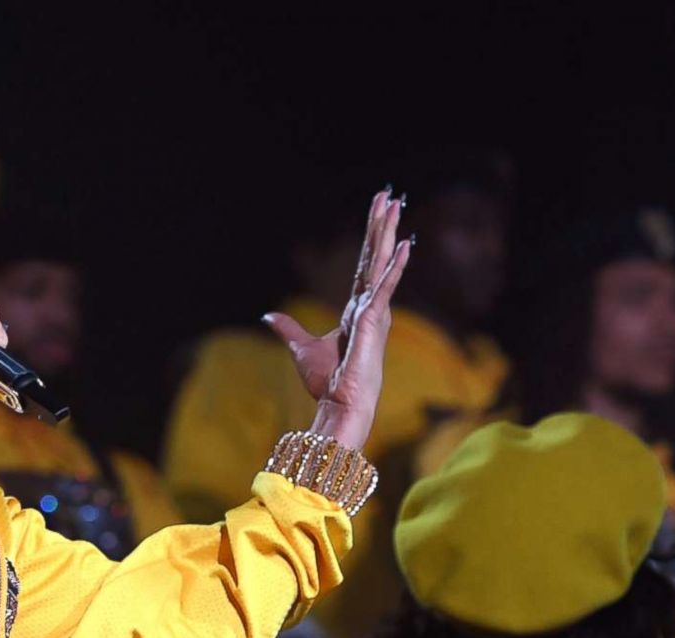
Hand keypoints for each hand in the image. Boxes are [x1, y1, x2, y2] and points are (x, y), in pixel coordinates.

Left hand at [264, 190, 410, 449]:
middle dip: (380, 226)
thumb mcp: (302, 348)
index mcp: (357, 309)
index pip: (364, 266)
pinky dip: (394, 266)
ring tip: (395, 205)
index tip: (377, 212)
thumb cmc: (328, 382)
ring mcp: (375, 312)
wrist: (339, 404)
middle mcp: (370, 306)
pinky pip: (384, 288)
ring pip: (380, 264)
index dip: (369, 239)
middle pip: (374, 258)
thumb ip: (288, 328)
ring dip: (386, 234)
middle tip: (388, 195)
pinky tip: (405, 244)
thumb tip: (269, 315)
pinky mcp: (374, 321)